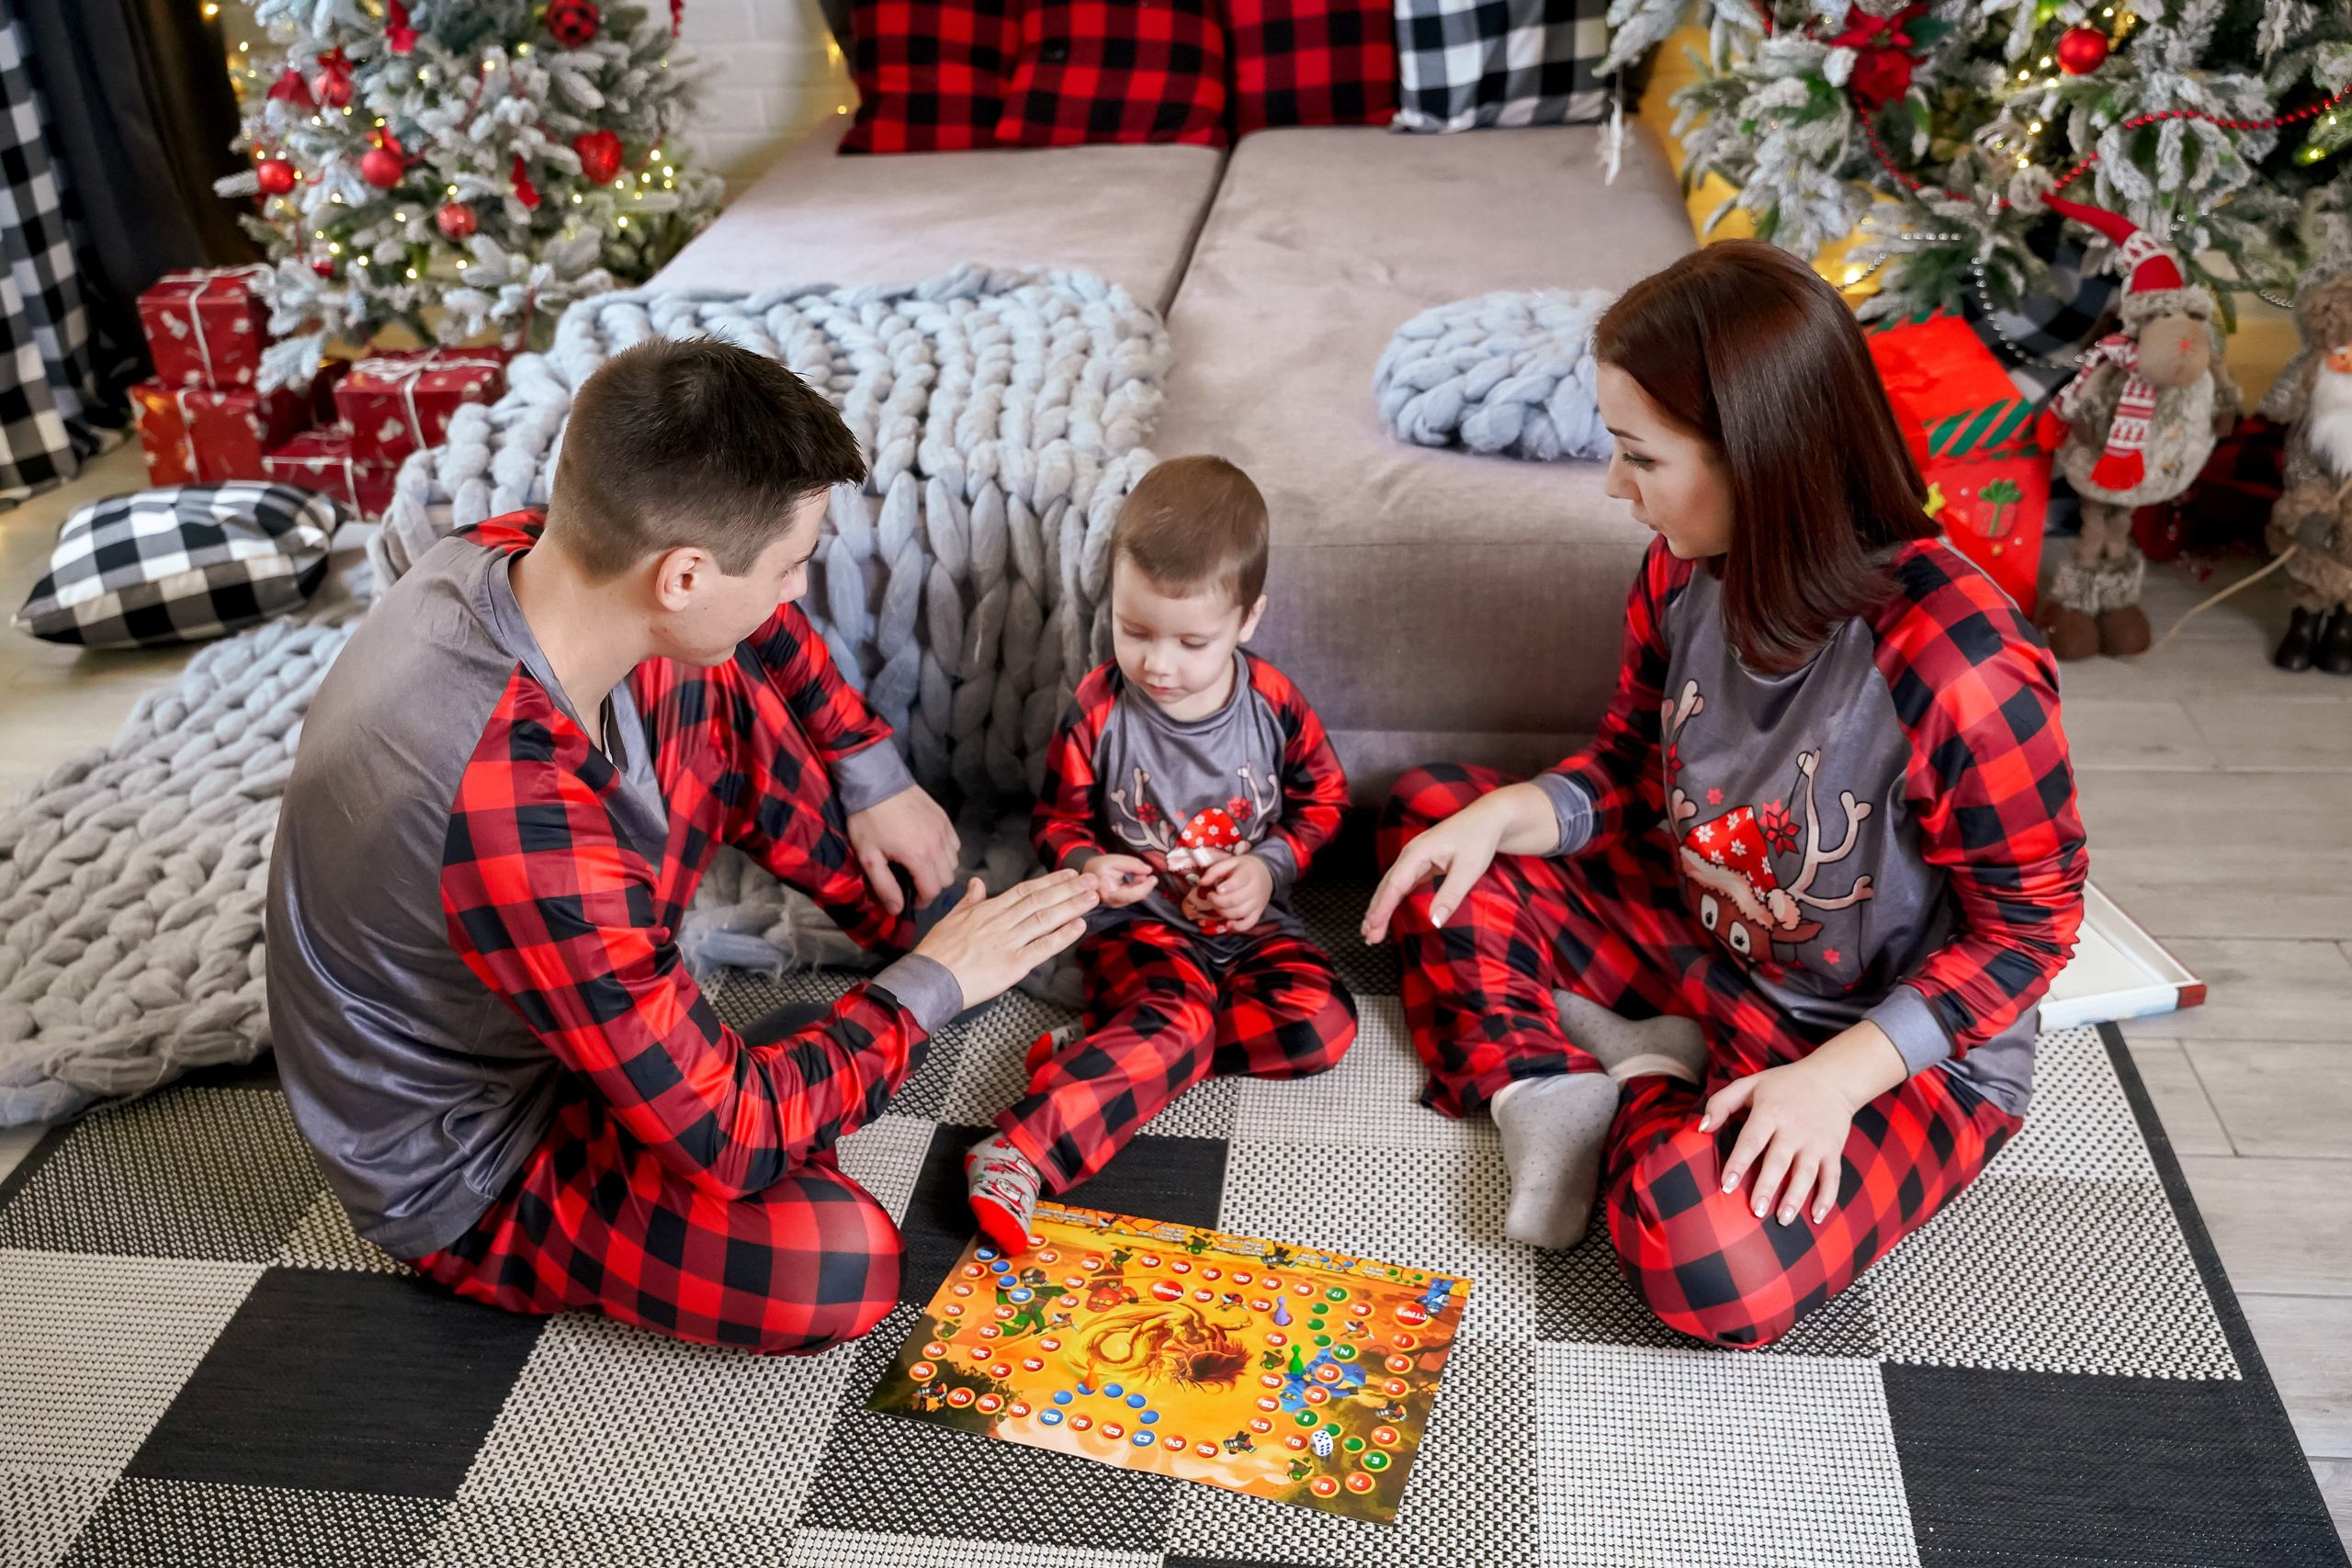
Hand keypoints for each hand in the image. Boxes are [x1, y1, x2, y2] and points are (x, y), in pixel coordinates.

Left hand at [847, 784, 958, 916]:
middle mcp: (938, 844)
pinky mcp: (944, 818)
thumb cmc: (868, 820)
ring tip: (920, 865)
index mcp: (919, 856)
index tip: (910, 899)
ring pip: (953, 862)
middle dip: (931, 886)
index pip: (932, 891)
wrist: (876, 782)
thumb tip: (897, 910)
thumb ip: (885, 886)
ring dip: (939, 870)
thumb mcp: (869, 857)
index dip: (922, 901)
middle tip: (914, 882)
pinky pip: (955, 845)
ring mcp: (944, 829)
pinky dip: (945, 852)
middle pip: (946, 879)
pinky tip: (928, 848)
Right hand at [913, 871, 1099, 1009]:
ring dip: (1071, 906)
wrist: (929, 979)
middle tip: (1093, 880)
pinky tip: (1079, 926)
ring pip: (1045, 919)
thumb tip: (976, 883)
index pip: (1025, 890)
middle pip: (1040, 901)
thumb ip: (969, 901)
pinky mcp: (1013, 965)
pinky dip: (1062, 936)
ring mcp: (1009, 943)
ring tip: (1092, 897)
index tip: (1070, 874)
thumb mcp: (951, 918)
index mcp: (987, 910)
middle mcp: (1001, 922)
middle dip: (1069, 889)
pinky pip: (1042, 948)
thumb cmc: (937, 952)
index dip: (1050, 881)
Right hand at [1082, 854, 1158, 907]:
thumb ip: (1132, 864)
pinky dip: (1138, 886)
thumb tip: (1149, 870)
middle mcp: (1112, 902)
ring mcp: (1116, 904)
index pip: (1131, 895)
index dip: (1145, 887)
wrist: (1088, 873)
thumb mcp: (1115, 860)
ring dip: (1140, 884)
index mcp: (1108, 892)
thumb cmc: (1100, 866)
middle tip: (1146, 871)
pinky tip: (1137, 878)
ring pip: (1136, 896)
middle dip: (1144, 884)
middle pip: (1135, 896)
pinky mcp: (1120, 902)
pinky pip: (1133, 895)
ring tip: (1136, 872)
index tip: (1153, 877)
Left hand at [1193, 852, 1273, 931]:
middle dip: (1217, 901)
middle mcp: (1255, 889)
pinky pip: (1248, 923)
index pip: (1238, 882)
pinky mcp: (1258, 913)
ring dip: (1223, 912)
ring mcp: (1257, 903)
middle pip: (1235, 900)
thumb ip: (1215, 870)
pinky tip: (1228, 923)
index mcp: (1248, 873)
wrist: (1266, 874)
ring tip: (1217, 905)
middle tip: (1211, 896)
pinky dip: (1238, 926)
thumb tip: (1202, 882)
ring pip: (1239, 913)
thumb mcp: (1230, 862)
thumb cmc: (1244, 868)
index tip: (1217, 889)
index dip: (1227, 887)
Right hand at [1361, 781, 1559, 943]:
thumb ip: (1450, 895)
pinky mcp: (1422, 863)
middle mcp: (1410, 854)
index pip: (1394, 885)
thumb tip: (1435, 921)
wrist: (1488, 819)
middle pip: (1387, 886)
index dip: (1382, 907)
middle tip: (1369, 937)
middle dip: (1376, 911)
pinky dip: (1393, 898)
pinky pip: (1401, 883)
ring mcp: (1415, 858)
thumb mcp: (1468, 870)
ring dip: (1381, 906)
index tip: (1372, 926)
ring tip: (1371, 929)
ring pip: (1392, 885)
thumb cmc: (1479, 840)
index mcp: (1417, 853)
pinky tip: (1388, 910)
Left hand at [1701, 1021, 1906, 1225]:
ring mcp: (1816, 1142)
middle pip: (1779, 1161)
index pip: (1751, 1140)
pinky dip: (1827, 1198)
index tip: (1726, 1186)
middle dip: (1767, 1187)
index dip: (1738, 1163)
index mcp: (1770, 1112)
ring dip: (1795, 1198)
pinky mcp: (1833, 1150)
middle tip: (1755, 1211)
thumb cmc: (1783, 1084)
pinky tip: (1817, 1217)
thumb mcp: (1750, 1084)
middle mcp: (1794, 1129)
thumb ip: (1722, 1103)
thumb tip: (1702, 1128)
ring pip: (1806, 1174)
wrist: (1832, 1078)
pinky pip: (1832, 1177)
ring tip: (1782, 1220)